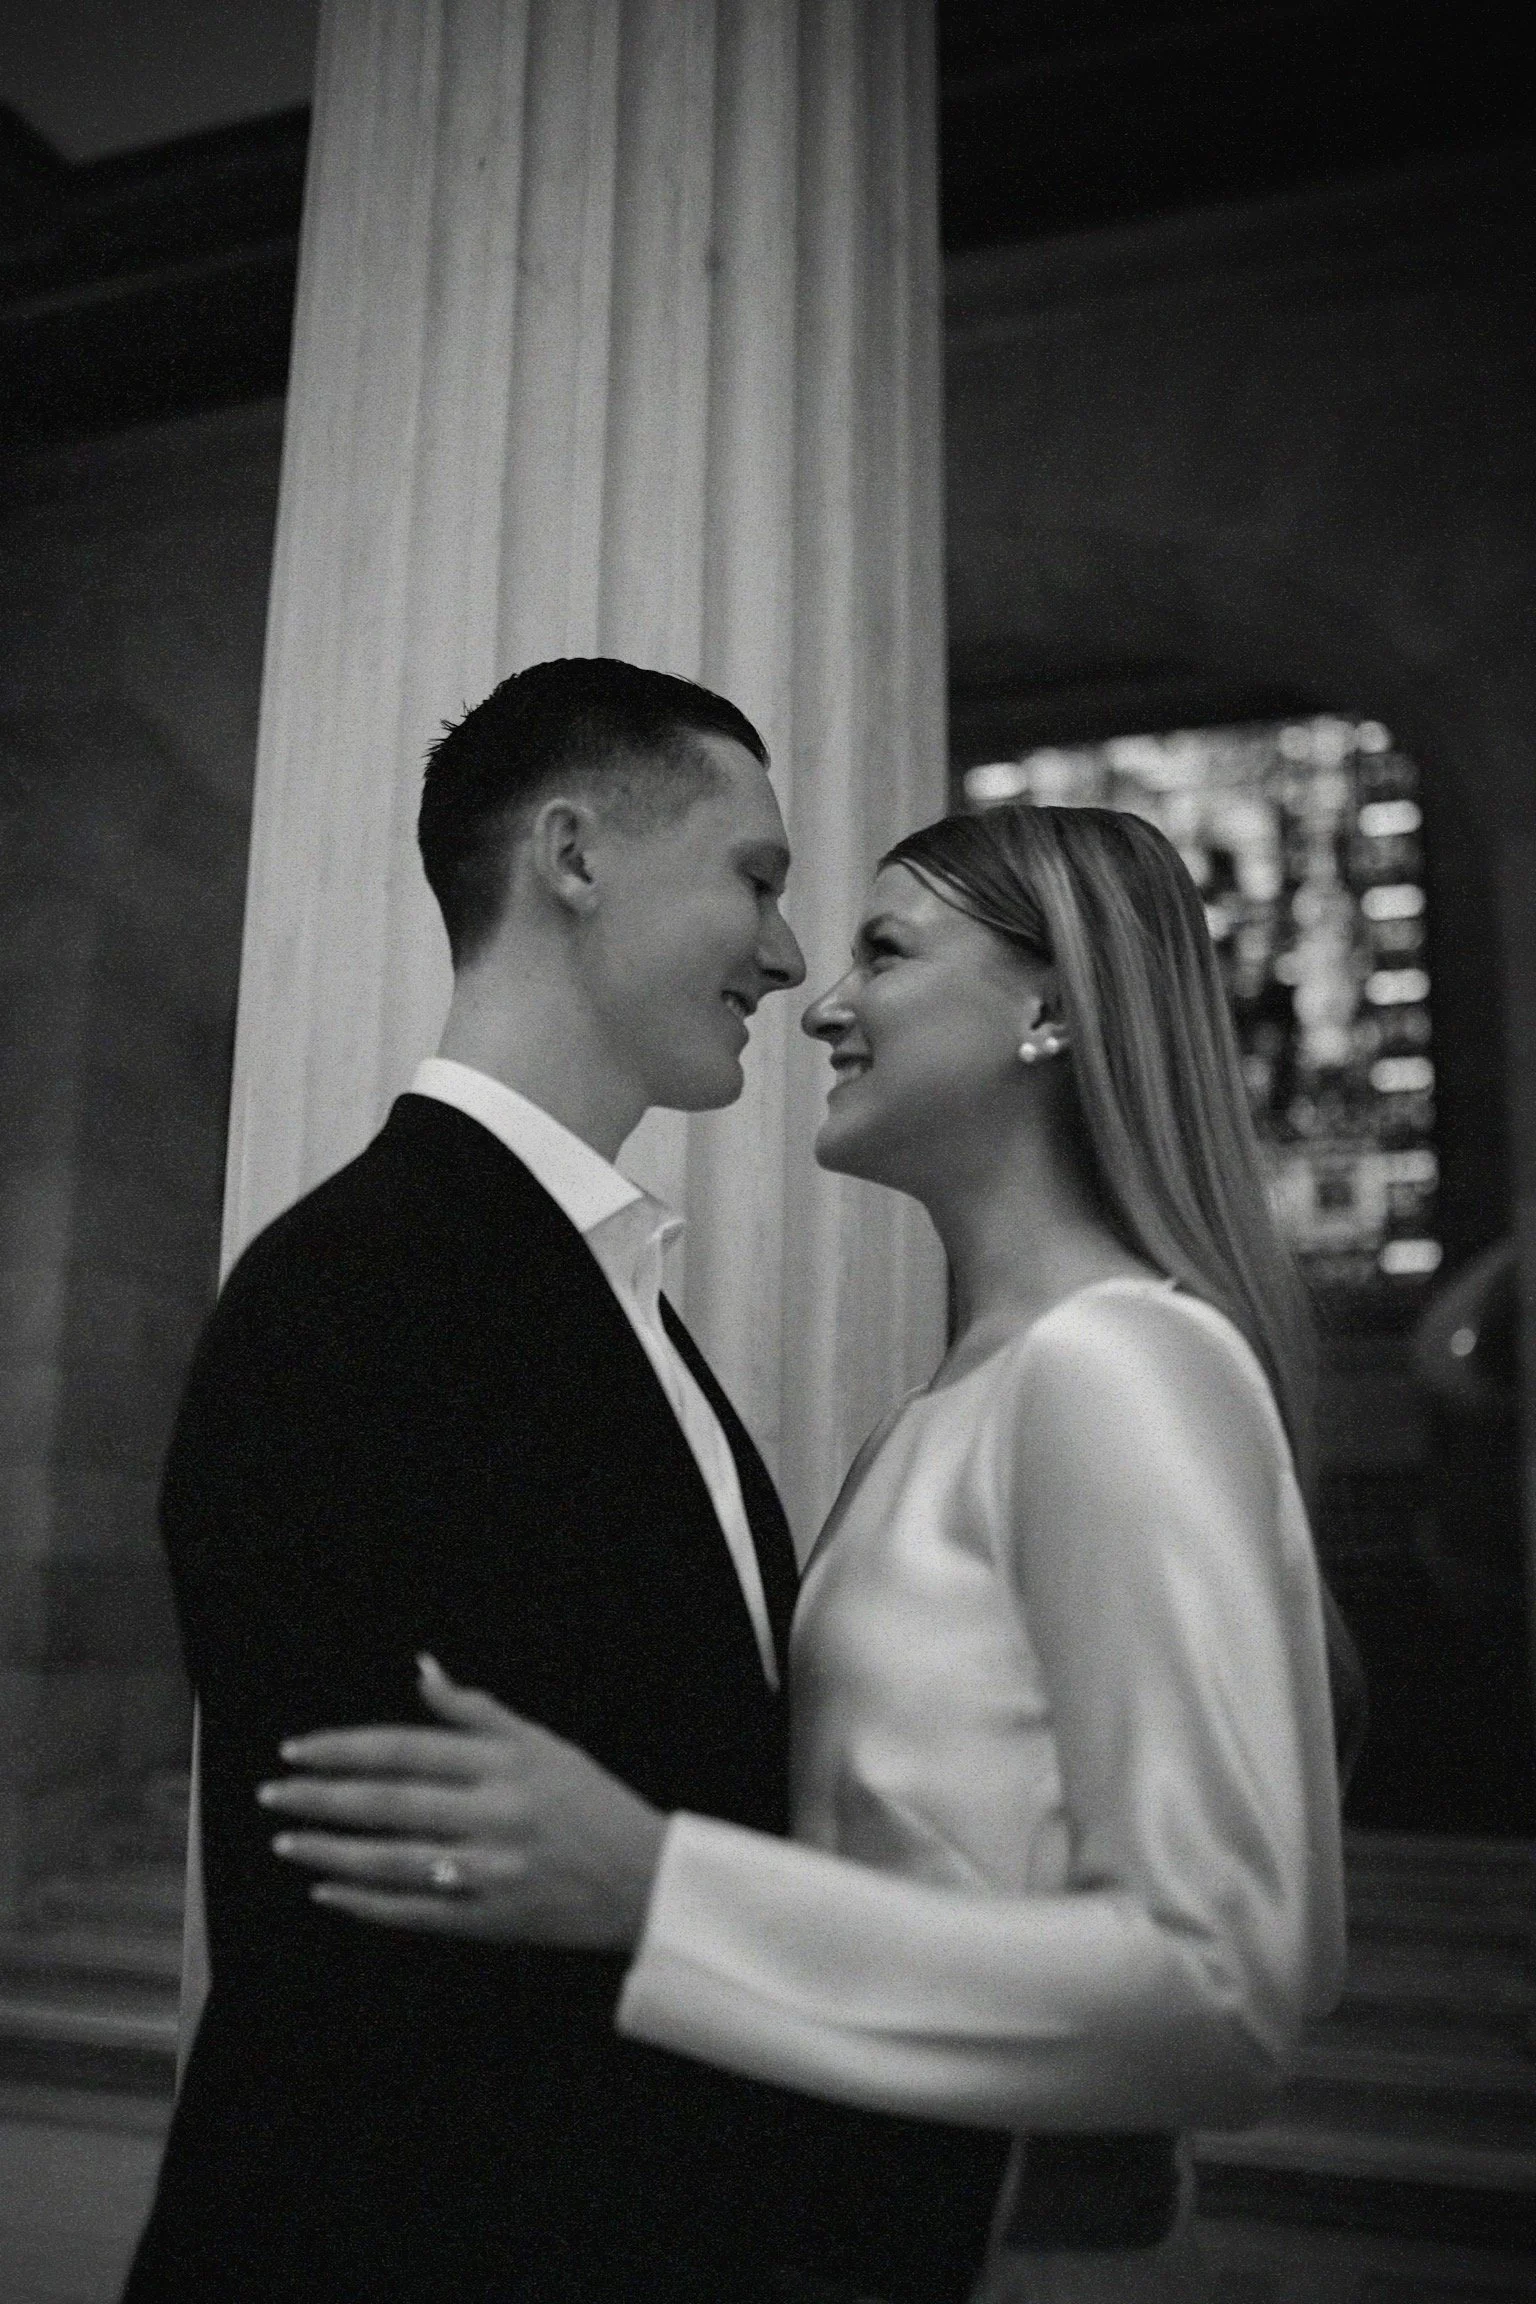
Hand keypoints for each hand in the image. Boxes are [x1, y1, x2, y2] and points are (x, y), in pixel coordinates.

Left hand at [258, 1656, 666, 1950]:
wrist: (644, 1882)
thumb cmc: (591, 1804)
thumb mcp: (542, 1744)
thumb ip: (476, 1711)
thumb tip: (422, 1670)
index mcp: (504, 1766)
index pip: (405, 1750)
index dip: (345, 1749)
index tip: (297, 1751)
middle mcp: (492, 1817)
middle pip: (389, 1804)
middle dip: (322, 1799)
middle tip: (273, 1795)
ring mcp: (487, 1873)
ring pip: (391, 1862)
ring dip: (332, 1852)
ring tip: (287, 1842)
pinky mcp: (487, 1921)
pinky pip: (414, 1913)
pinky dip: (366, 1904)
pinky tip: (329, 1892)